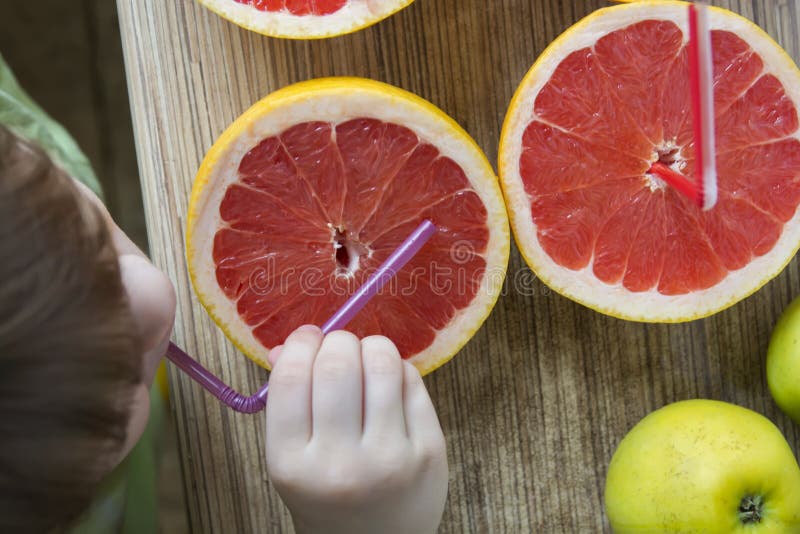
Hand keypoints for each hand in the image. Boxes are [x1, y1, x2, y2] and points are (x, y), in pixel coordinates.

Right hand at [265, 325, 447, 533]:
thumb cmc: (327, 495)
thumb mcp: (292, 459)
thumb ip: (287, 402)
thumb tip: (290, 343)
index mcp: (292, 464)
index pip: (290, 378)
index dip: (299, 344)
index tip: (308, 337)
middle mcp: (340, 463)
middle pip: (337, 365)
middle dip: (338, 341)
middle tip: (340, 348)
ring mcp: (389, 458)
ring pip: (381, 364)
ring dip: (372, 347)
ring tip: (367, 359)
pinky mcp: (429, 452)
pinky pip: (412, 381)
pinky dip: (398, 369)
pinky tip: (390, 382)